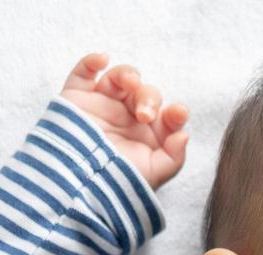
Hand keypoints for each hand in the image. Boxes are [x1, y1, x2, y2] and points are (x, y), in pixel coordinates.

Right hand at [58, 52, 189, 190]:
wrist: (79, 186)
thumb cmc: (117, 183)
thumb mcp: (152, 175)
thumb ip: (174, 157)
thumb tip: (184, 134)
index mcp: (149, 133)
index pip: (168, 115)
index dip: (175, 112)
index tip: (176, 114)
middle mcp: (128, 116)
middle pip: (146, 93)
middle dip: (148, 98)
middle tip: (144, 115)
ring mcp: (103, 104)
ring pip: (120, 77)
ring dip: (128, 75)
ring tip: (130, 84)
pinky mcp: (78, 98)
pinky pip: (84, 73)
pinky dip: (91, 61)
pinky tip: (102, 59)